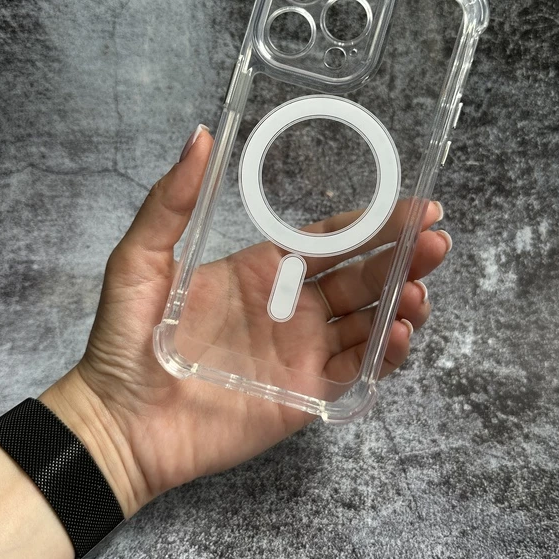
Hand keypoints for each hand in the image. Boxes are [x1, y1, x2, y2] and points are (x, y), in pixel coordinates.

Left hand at [41, 125, 450, 516]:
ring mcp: (302, 351)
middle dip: (402, 257)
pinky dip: (384, 355)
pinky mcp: (306, 395)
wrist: (122, 422)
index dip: (373, 223)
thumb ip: (171, 201)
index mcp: (264, 270)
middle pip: (362, 277)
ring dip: (401, 303)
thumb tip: (200, 136)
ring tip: (419, 290)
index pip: (332, 240)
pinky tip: (398, 334)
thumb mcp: (142, 259)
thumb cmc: (128, 338)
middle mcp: (292, 307)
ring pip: (369, 322)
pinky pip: (356, 372)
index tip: (414, 207)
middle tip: (436, 243)